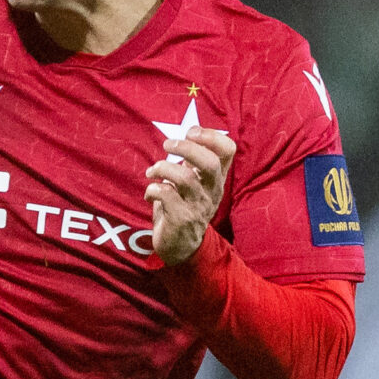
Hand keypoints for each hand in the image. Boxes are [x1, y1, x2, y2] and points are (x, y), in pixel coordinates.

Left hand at [145, 127, 235, 265]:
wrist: (180, 246)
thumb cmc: (183, 206)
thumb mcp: (192, 183)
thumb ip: (191, 162)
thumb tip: (185, 134)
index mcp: (215, 178)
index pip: (228, 150)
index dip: (211, 136)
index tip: (191, 132)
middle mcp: (211, 191)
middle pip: (209, 162)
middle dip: (186, 147)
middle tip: (167, 144)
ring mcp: (198, 206)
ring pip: (185, 178)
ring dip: (162, 168)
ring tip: (152, 171)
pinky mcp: (181, 219)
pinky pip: (166, 195)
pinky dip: (153, 189)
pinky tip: (150, 193)